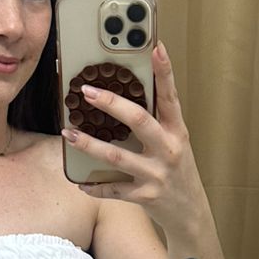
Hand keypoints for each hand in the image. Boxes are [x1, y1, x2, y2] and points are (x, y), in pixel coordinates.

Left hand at [62, 41, 207, 238]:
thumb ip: (156, 120)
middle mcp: (169, 149)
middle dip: (110, 103)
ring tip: (68, 133)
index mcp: (177, 130)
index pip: (170, 95)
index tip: (155, 46)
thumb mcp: (174, 141)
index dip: (163, 71)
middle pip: (138, 120)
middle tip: (86, 91)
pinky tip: (79, 181)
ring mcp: (157, 174)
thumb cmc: (177, 170)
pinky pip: (113, 190)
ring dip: (89, 144)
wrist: (190, 212)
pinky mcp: (146, 196)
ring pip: (116, 156)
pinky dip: (94, 187)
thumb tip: (125, 94)